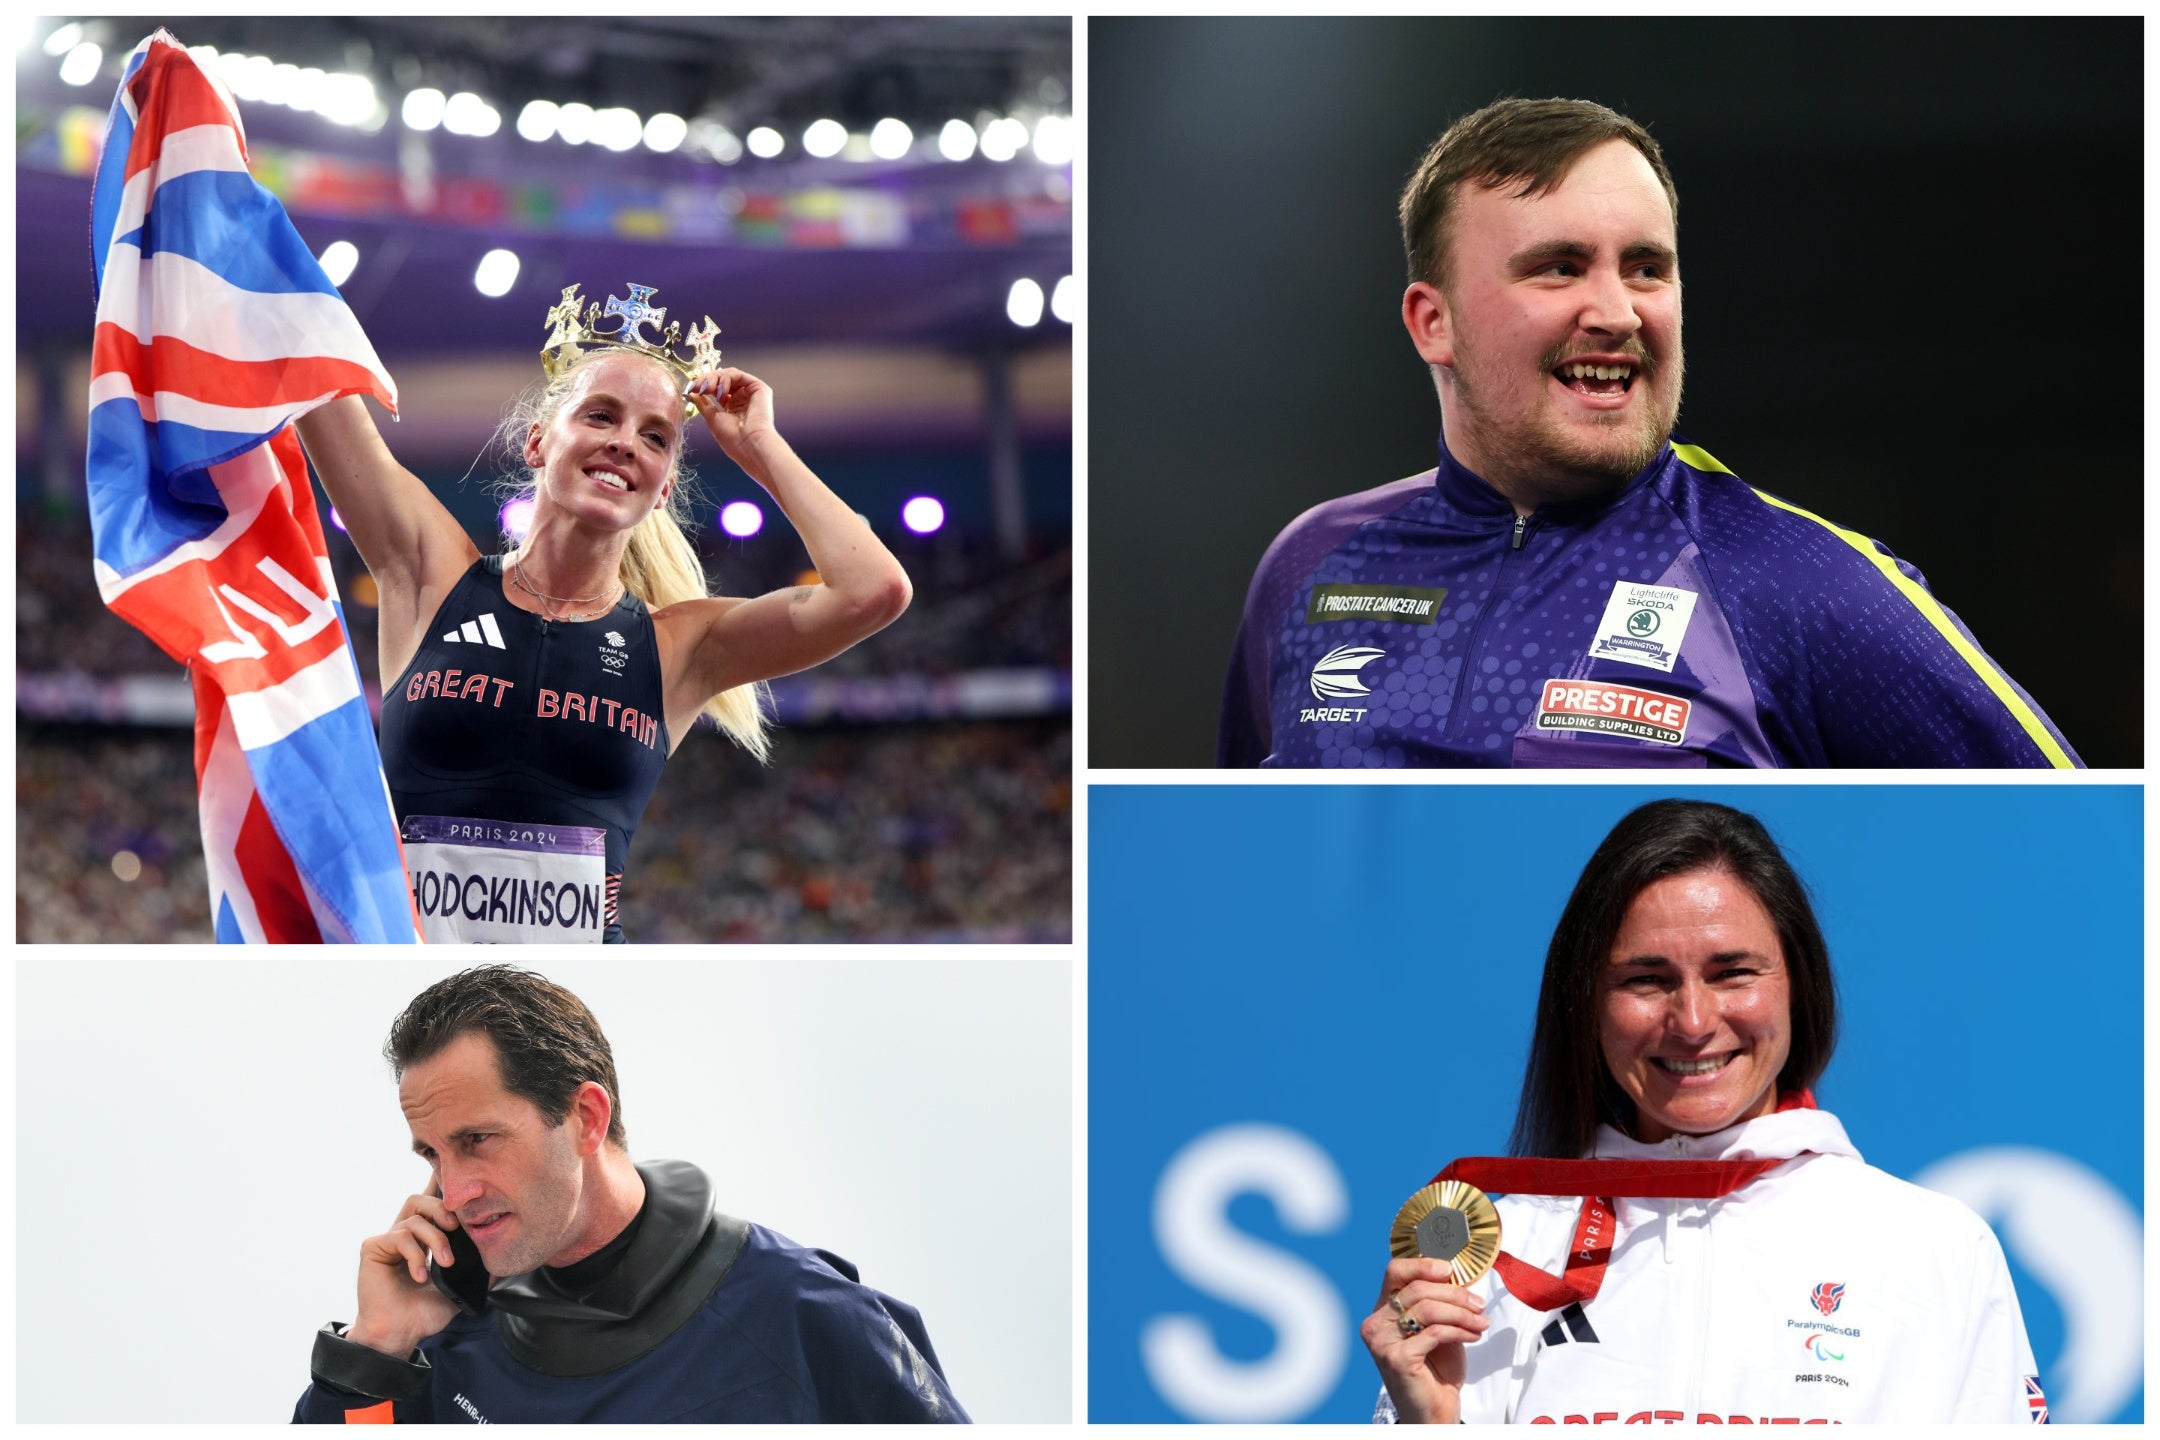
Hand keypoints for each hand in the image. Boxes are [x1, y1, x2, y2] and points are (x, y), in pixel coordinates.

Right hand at [346, 1193, 464, 1358]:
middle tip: (456, 1228)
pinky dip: (416, 1254)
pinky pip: (399, 1236)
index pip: (433, 1205)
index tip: (463, 1199)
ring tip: (445, 1264)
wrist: (402, 1333)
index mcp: (422, 1239)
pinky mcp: (372, 1248)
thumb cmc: (426, 1313)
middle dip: (443, 1209)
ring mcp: (387, 1240)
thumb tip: (502, 1257)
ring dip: (436, 1239)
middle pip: (421, 1199)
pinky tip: (421, 1276)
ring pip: (414, 1219)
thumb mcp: (459, 1286)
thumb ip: (477, 1269)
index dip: (444, 1192)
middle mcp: (403, 1235)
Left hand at [686, 366, 777, 467]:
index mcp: (734, 407)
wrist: (750, 445)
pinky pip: (739, 375)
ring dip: (714, 378)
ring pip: (730, 375)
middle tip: (697, 386)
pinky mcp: (759, 389)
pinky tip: (720, 390)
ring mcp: (752, 393)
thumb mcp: (712, 419)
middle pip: (722, 379)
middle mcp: (744, 399)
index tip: (691, 388)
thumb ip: (703, 404)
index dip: (703, 385)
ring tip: (707, 389)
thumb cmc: (733, 439)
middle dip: (707, 380)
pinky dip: (726, 378)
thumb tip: (692, 392)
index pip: (717, 389)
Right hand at [1359, 1257, 1492, 1423]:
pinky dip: (1460, 1330)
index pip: (1394, 1272)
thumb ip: (1439, 1303)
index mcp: (1382, 1311)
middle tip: (1478, 1303)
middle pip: (1416, 1288)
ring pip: (1427, 1309)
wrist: (1435, 1412)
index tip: (1450, 1270)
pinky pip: (1434, 1332)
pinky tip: (1474, 1335)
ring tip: (1481, 1321)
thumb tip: (1459, 1277)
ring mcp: (1382, 1342)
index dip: (1422, 1265)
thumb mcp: (1438, 1328)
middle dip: (1454, 1293)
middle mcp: (1375, 1323)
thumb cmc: (1436, 1370)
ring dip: (1461, 1313)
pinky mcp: (1396, 1358)